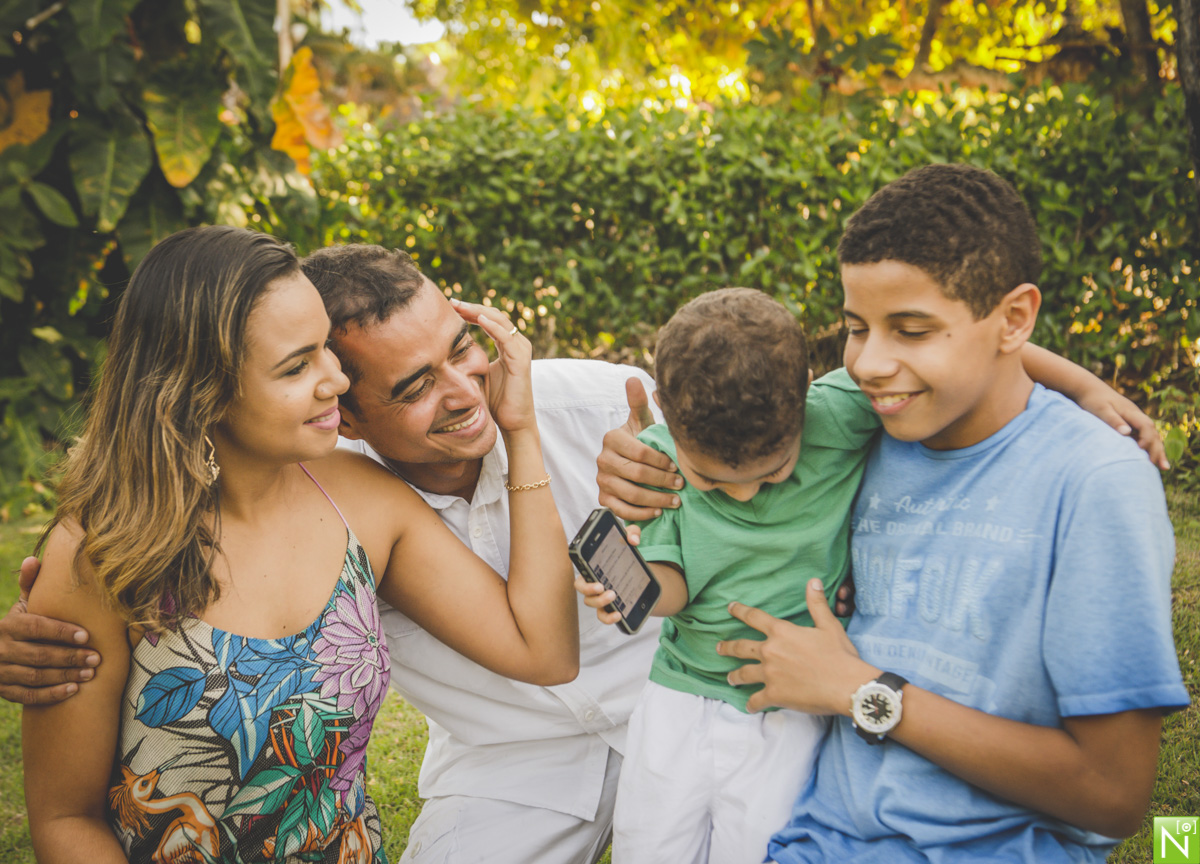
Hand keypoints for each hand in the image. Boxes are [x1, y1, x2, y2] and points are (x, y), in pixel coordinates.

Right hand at [0, 556, 99, 704]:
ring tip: (90, 674)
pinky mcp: (3, 691)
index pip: (38, 628)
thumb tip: (33, 559)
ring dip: (65, 675)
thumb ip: (31, 586)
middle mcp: (1, 648)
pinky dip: (51, 695)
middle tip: (97, 658)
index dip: (62, 632)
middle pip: (40, 654)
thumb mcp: (21, 607)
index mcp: (9, 625)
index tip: (86, 636)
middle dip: (70, 657)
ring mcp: (0, 672)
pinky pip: (28, 696)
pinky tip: (72, 690)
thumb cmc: (17, 626)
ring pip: (35, 676)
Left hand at [452, 299, 534, 433]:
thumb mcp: (479, 374)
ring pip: (500, 321)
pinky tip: (479, 319)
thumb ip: (470, 360)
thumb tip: (445, 352)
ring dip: (479, 312)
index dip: (470, 312)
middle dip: (472, 307)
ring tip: (460, 306)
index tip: (449, 307)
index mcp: (508, 345)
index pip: (489, 320)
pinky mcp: (521, 360)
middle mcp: (517, 344)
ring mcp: (521, 350)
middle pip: (494, 316)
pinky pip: (507, 338)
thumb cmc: (497, 402)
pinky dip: (493, 327)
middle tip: (451, 300)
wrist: (513, 423)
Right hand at [572, 525, 639, 626]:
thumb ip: (632, 533)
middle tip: (602, 586)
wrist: (641, 574)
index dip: (581, 569)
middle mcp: (593, 583)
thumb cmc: (628, 555)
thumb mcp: (631, 541)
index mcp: (594, 566)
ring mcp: (600, 597)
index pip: (581, 568)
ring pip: (591, 603)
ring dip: (600, 602)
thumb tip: (632, 540)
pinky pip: (603, 617)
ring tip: (614, 596)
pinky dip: (608, 618)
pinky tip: (619, 614)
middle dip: (588, 589)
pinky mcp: (609, 609)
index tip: (591, 569)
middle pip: (581, 589)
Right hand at [596, 378, 682, 520]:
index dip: (660, 461)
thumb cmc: (641, 441)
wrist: (630, 464)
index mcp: (611, 438)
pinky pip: (622, 511)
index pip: (639, 452)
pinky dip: (642, 514)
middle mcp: (602, 460)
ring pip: (630, 494)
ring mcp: (601, 481)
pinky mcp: (603, 500)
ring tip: (676, 501)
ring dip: (656, 500)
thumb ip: (639, 402)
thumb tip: (633, 379)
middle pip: (636, 474)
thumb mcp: (643, 422)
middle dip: (662, 481)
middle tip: (682, 485)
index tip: (678, 466)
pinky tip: (659, 512)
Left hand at [717, 579, 875, 713]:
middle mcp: (770, 651)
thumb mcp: (829, 625)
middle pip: (741, 647)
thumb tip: (813, 581)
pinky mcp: (774, 695)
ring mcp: (770, 674)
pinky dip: (752, 704)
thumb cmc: (839, 655)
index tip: (729, 608)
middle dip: (727, 647)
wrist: (846, 685)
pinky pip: (756, 700)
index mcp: (781, 632)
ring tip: (729, 678)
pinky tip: (749, 707)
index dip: (739, 611)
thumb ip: (816, 604)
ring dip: (734, 676)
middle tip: (719, 648)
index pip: (754, 617)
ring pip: (743, 674)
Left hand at [1077, 389, 1167, 469]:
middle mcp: (1136, 416)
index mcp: (1131, 412)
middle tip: (1163, 467)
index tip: (1142, 450)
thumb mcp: (1101, 410)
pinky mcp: (1129, 425)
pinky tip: (1149, 461)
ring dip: (1157, 451)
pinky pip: (1142, 438)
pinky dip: (1148, 449)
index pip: (1145, 426)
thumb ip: (1113, 421)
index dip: (1147, 438)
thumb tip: (1127, 433)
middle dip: (1158, 449)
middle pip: (1153, 433)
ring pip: (1150, 436)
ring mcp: (1134, 421)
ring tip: (1163, 468)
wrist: (1089, 389)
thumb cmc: (1093, 400)